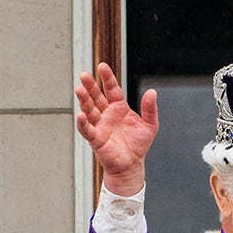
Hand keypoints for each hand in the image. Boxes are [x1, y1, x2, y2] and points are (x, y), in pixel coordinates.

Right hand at [74, 62, 158, 195]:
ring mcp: (100, 125)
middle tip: (84, 75)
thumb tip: (152, 92)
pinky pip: (87, 129)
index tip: (102, 66)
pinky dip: (83, 122)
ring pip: (89, 109)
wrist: (132, 165)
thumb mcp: (150, 125)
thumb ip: (150, 109)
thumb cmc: (138, 145)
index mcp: (119, 108)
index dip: (107, 78)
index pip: (112, 90)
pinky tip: (81, 115)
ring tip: (79, 89)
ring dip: (84, 100)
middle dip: (90, 86)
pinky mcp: (95, 138)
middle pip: (96, 96)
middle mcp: (107, 114)